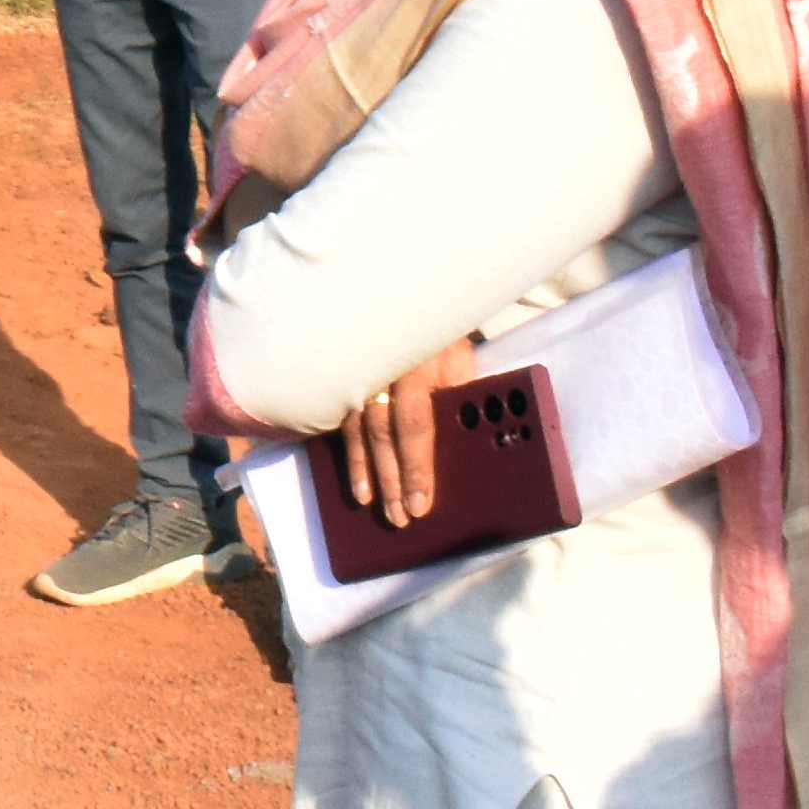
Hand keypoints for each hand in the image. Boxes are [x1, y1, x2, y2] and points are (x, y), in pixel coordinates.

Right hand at [340, 342, 476, 527]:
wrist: (405, 292)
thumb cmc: (441, 328)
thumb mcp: (459, 352)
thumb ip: (458, 390)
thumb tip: (463, 437)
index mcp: (417, 365)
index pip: (415, 424)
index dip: (416, 466)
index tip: (421, 503)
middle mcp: (383, 371)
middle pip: (383, 434)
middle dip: (392, 479)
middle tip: (400, 517)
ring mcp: (360, 374)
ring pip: (359, 430)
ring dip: (365, 471)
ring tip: (372, 503)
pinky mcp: (347, 380)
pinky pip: (344, 423)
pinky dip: (351, 454)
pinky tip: (356, 482)